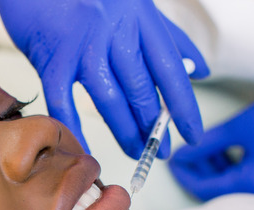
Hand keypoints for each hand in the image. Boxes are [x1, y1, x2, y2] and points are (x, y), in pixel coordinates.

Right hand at [0, 0, 208, 157]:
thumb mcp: (135, 6)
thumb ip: (168, 37)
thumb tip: (200, 69)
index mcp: (140, 17)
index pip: (171, 70)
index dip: (184, 107)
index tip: (192, 133)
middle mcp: (114, 30)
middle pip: (141, 90)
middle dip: (154, 127)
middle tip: (161, 149)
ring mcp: (82, 45)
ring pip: (110, 101)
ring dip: (125, 133)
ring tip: (136, 151)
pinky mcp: (52, 59)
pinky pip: (65, 103)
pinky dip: (75, 128)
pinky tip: (85, 147)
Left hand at [170, 33, 253, 199]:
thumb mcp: (238, 127)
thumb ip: (205, 145)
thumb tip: (182, 154)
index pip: (208, 190)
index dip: (186, 176)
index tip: (173, 163)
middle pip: (226, 191)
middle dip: (204, 173)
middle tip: (188, 156)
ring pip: (243, 187)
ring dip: (223, 170)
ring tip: (209, 149)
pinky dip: (244, 169)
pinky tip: (232, 152)